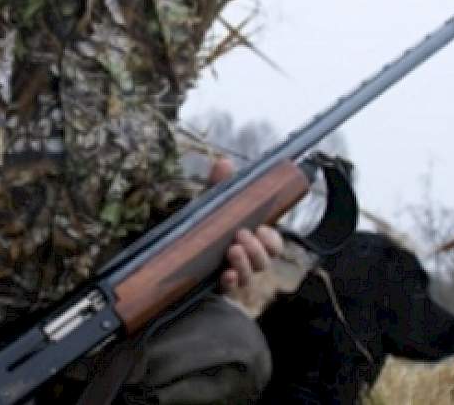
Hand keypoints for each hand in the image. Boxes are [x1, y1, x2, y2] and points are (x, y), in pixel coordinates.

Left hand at [206, 158, 284, 293]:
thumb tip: (224, 162)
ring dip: (244, 264)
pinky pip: (230, 290)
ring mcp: (233, 276)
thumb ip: (220, 185)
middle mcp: (246, 261)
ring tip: (232, 250)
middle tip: (241, 235)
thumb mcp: (212, 206)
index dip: (271, 239)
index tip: (260, 229)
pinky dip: (230, 282)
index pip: (274, 245)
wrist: (180, 259)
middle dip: (257, 249)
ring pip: (250, 277)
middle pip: (265, 262)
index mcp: (251, 242)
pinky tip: (224, 275)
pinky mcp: (217, 288)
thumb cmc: (205, 229)